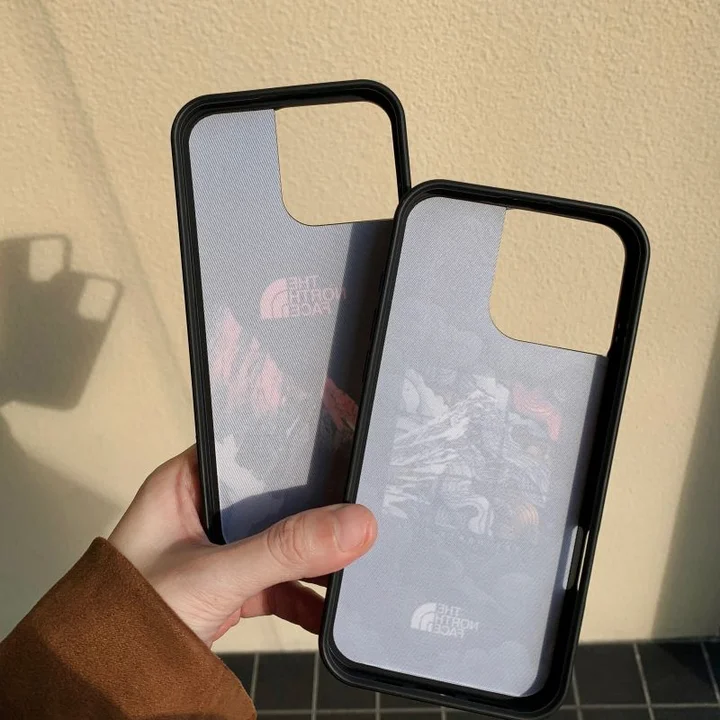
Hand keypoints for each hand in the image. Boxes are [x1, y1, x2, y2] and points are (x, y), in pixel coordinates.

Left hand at [108, 446, 375, 645]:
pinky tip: (326, 606)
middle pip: (273, 497)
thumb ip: (284, 550)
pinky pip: (277, 581)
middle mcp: (203, 511)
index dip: (293, 451)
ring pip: (279, 541)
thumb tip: (353, 525)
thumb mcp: (214, 575)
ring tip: (352, 560)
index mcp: (186, 484)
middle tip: (356, 509)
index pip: (249, 450)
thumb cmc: (124, 619)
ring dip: (311, 558)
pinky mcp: (229, 586)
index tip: (341, 454)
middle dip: (313, 510)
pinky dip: (302, 596)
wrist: (103, 687)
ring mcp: (219, 550)